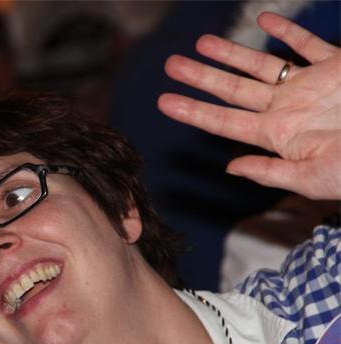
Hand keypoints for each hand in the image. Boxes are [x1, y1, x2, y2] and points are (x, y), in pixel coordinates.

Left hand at [158, 12, 340, 199]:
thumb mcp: (310, 178)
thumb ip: (269, 172)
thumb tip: (230, 168)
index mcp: (277, 135)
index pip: (224, 121)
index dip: (193, 111)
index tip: (164, 102)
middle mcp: (286, 109)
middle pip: (234, 89)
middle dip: (201, 77)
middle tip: (171, 65)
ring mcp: (310, 86)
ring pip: (263, 65)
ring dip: (232, 54)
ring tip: (201, 43)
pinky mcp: (337, 66)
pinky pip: (308, 45)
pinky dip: (289, 32)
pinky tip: (266, 21)